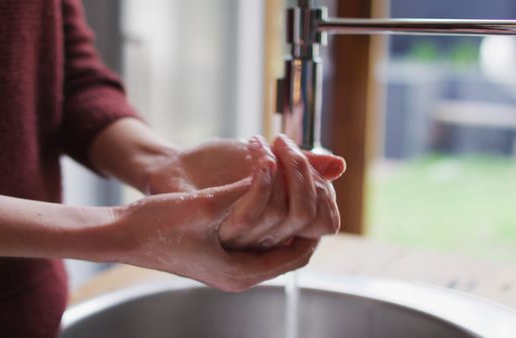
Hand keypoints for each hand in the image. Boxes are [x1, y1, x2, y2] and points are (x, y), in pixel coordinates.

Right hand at [100, 179, 317, 291]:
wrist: (121, 235)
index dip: (313, 225)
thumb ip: (243, 190)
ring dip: (283, 217)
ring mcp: (228, 268)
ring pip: (273, 245)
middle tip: (306, 188)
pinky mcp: (218, 256)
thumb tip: (276, 168)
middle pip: (289, 251)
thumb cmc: (156, 225)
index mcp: (240, 272)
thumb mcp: (204, 205)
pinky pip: (256, 241)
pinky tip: (264, 194)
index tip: (318, 195)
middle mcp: (238, 275)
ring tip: (288, 188)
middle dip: (300, 219)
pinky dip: (266, 220)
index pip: (298, 255)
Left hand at [218, 135, 342, 249]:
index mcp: (287, 225)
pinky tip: (254, 153)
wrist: (175, 171)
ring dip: (274, 169)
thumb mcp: (266, 161)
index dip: (323, 191)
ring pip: (279, 212)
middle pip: (305, 215)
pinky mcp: (220, 230)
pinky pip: (251, 212)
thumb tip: (340, 165)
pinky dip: (259, 179)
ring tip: (258, 142)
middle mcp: (269, 238)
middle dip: (301, 171)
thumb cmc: (220, 166)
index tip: (304, 158)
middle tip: (282, 141)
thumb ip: (303, 167)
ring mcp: (245, 239)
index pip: (326, 222)